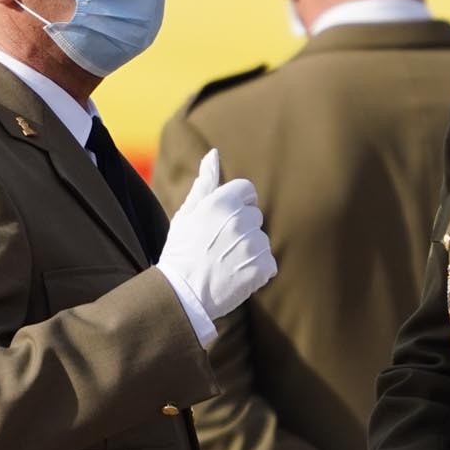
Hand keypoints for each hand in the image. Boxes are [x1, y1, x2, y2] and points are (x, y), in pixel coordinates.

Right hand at [157, 149, 276, 322]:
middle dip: (242, 230)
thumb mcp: (187, 214)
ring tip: (226, 264)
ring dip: (249, 252)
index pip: (247, 191)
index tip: (223, 223)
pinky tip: (236, 276)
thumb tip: (214, 154)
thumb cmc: (181, 252)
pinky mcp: (261, 268)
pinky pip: (269, 264)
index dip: (236, 206)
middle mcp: (239, 220)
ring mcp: (252, 245)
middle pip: (255, 217)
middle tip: (219, 247)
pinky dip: (257, 272)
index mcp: (221, 203)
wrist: (180, 295)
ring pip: (262, 241)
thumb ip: (205, 183)